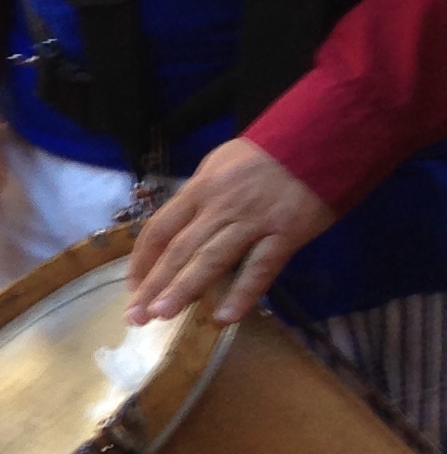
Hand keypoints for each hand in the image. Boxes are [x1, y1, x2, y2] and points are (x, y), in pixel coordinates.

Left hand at [125, 137, 333, 324]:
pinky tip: (225, 317)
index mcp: (200, 189)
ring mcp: (252, 220)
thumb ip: (201, 197)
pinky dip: (243, 293)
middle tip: (136, 316)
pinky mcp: (286, 232)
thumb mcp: (221, 164)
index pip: (160, 228)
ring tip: (162, 315)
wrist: (320, 136)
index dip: (143, 260)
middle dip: (154, 284)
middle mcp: (219, 206)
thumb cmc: (268, 153)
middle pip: (179, 249)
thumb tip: (182, 228)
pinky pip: (260, 267)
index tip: (133, 287)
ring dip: (184, 288)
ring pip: (211, 259)